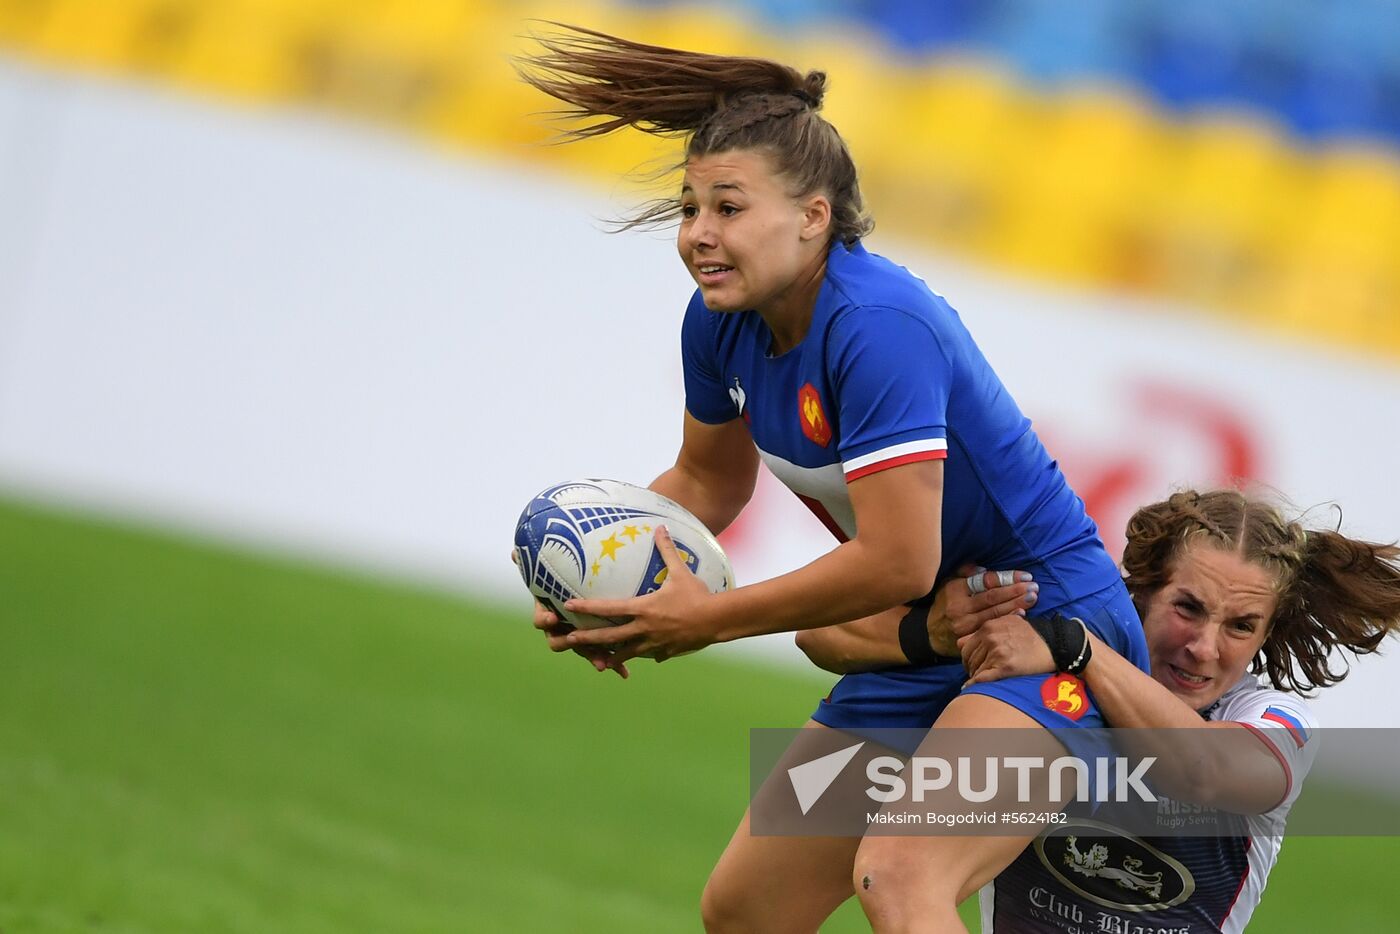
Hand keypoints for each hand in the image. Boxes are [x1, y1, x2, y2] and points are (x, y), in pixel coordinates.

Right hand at [513, 550, 628, 677]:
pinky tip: (625, 672)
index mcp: (550, 614)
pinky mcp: (597, 644)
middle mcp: (562, 629)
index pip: (541, 620)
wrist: (585, 595)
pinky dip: (614, 663)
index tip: (552, 618)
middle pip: (559, 641)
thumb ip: (536, 562)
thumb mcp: (554, 570)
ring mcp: (579, 639)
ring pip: (583, 651)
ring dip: (592, 657)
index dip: (544, 620)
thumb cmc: (566, 581)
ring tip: (603, 664)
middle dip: (567, 643)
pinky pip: (604, 655)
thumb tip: (514, 551)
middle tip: (576, 640)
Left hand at [563, 525, 718, 663]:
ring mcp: (654, 643)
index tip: (568, 605)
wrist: (715, 620)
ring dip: (612, 656)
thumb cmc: (696, 595)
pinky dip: (647, 654)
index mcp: (642, 609)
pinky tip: (646, 656)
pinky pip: (653, 655)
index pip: (608, 608)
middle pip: (609, 637)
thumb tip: (660, 527)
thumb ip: (667, 550)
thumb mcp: (681, 571)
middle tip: (569, 640)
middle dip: (588, 639)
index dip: (586, 607)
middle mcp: (643, 628)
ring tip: (599, 661)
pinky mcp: (666, 651)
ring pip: (627, 653)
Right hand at [927, 565, 1037, 653]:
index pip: (985, 582)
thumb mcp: (949, 583)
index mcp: (955, 590)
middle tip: (1034, 587)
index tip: (1024, 576)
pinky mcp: (970, 638)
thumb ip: (964, 572)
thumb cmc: (945, 603)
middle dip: (1015, 591)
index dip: (1007, 578)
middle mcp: (959, 607)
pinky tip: (1021, 615)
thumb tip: (982, 569)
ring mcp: (965, 625)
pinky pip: (992, 628)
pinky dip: (1008, 621)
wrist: (930, 632)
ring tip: (1032, 598)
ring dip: (1016, 605)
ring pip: (995, 613)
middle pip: (992, 598)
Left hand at [959, 614, 1054, 684]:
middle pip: (969, 659)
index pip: (966, 647)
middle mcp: (990, 638)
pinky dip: (974, 684)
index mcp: (988, 627)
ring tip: (981, 681)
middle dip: (971, 668)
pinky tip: (971, 688)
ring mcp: (997, 652)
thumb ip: (984, 630)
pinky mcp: (1005, 667)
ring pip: (976, 669)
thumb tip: (959, 642)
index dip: (968, 658)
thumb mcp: (1006, 623)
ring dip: (975, 677)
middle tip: (976, 675)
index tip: (972, 665)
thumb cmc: (1031, 634)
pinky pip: (982, 678)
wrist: (1053, 643)